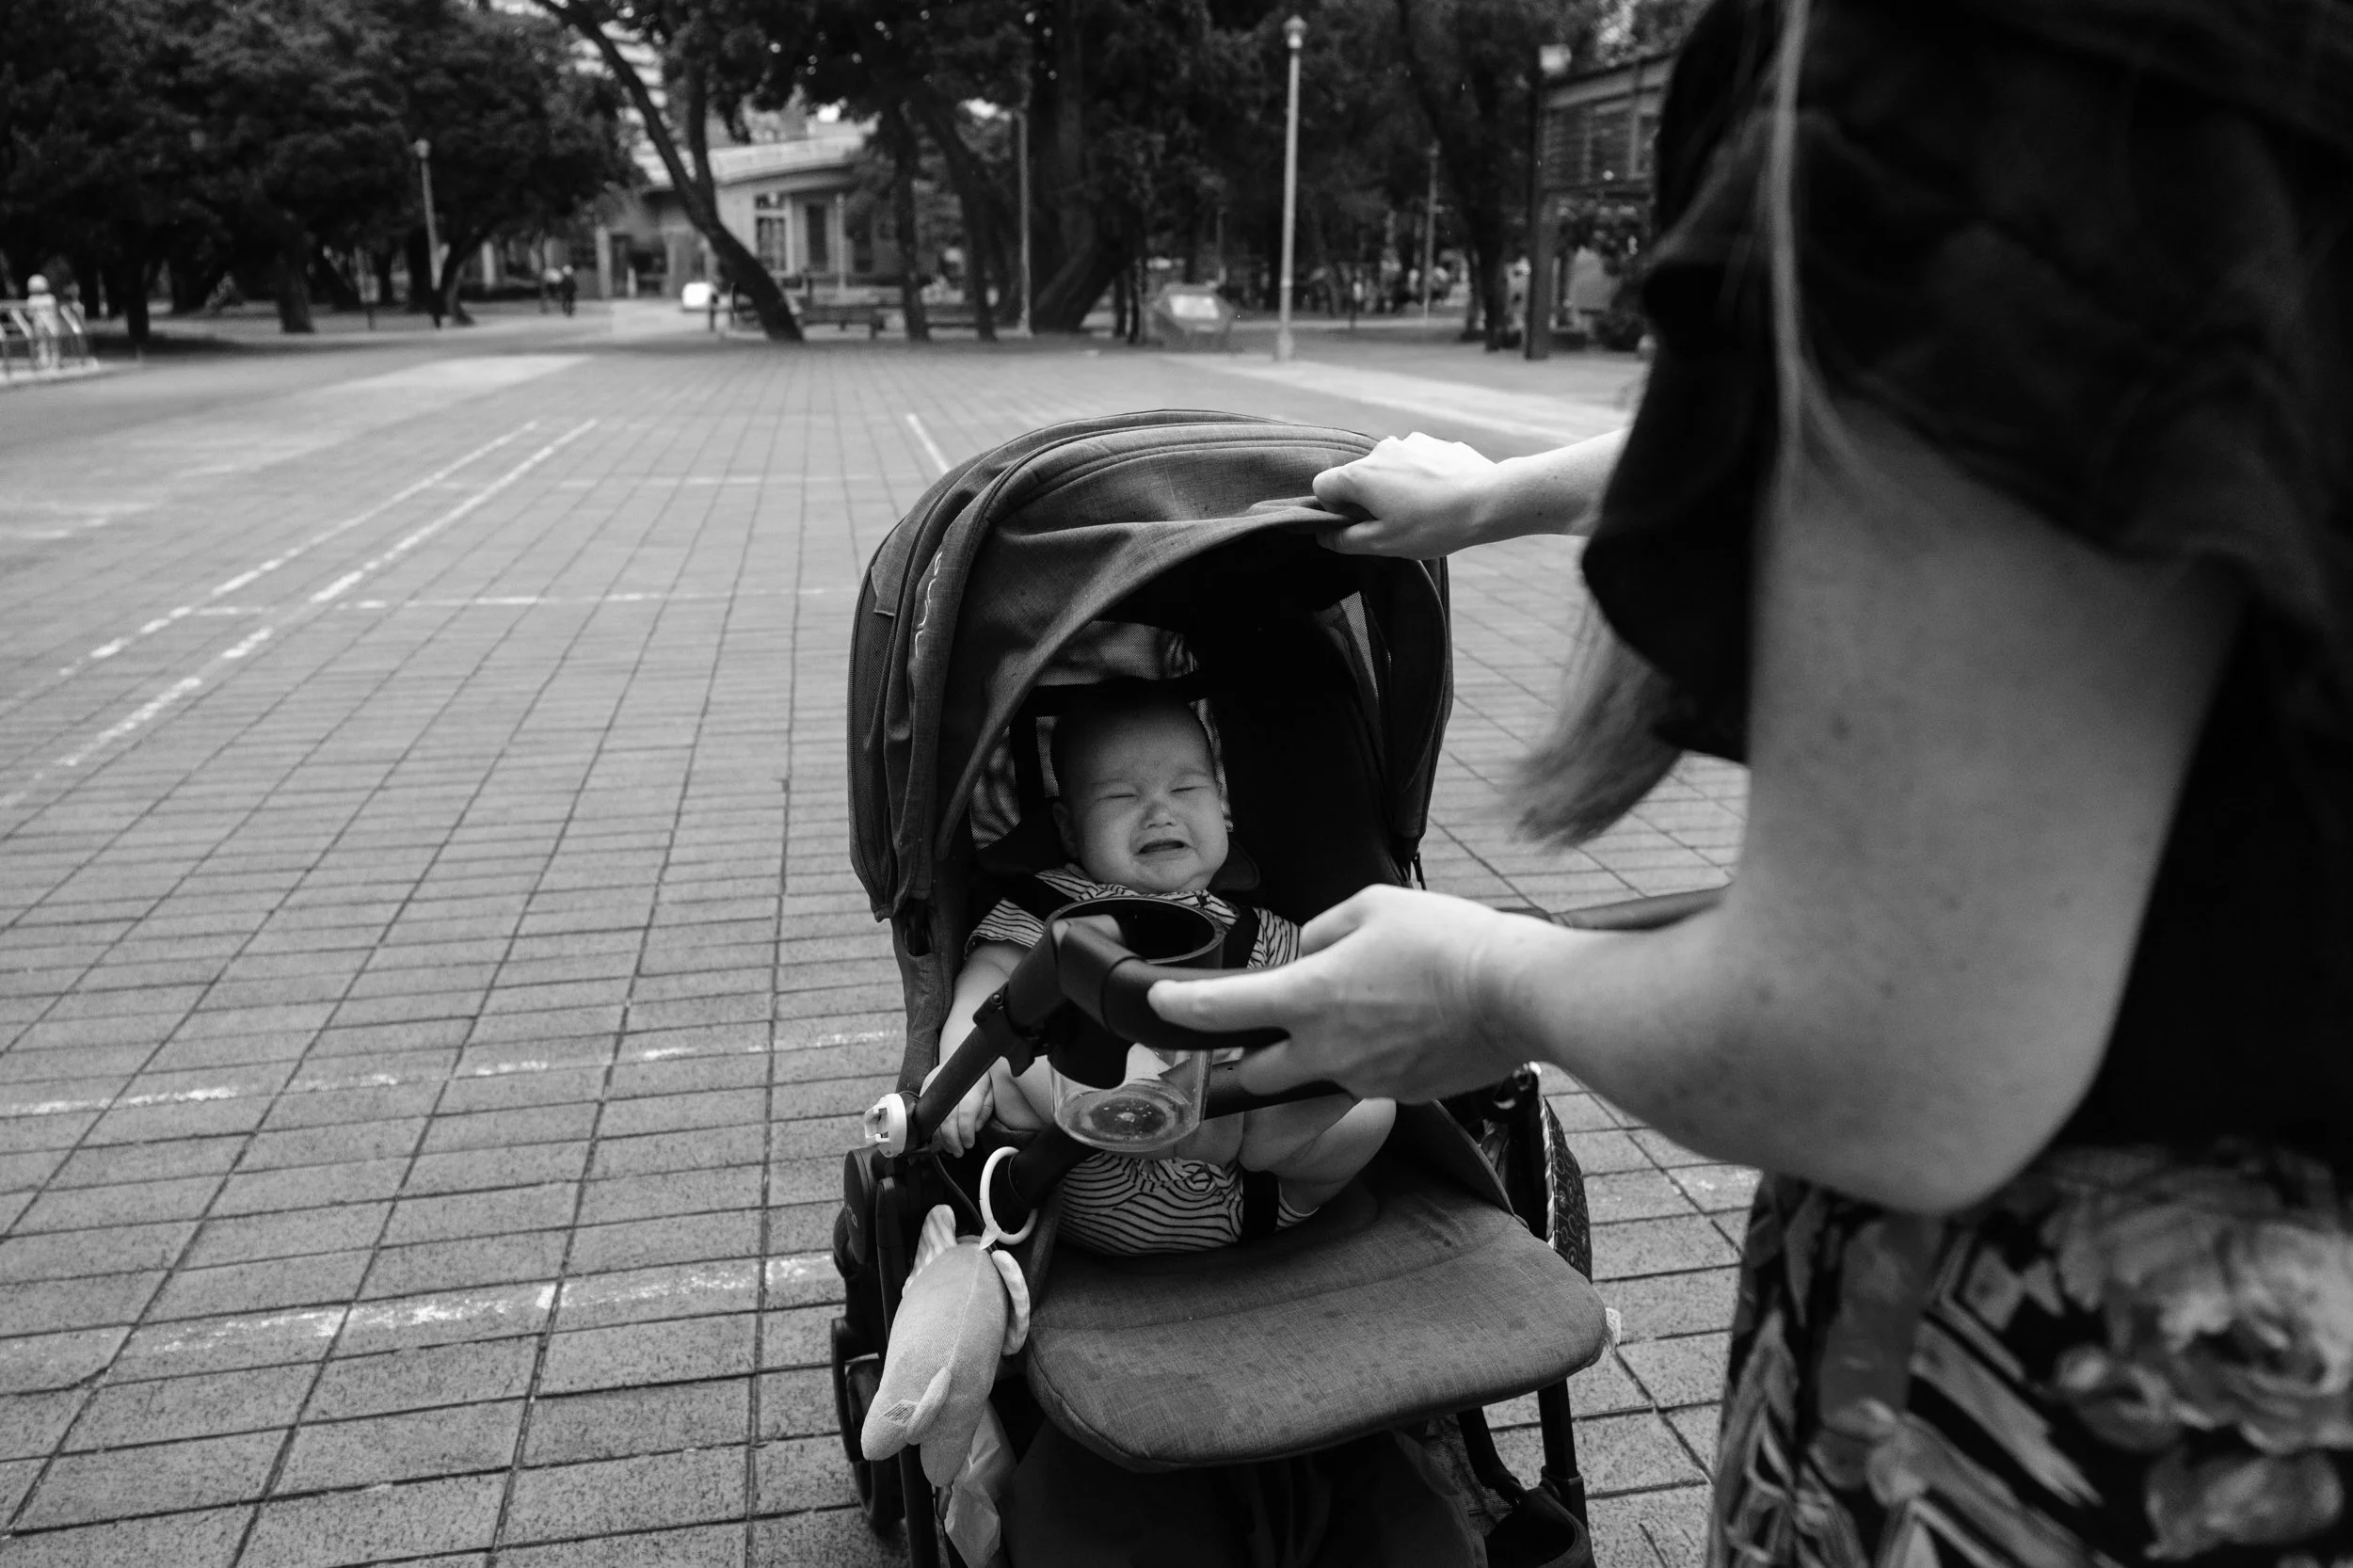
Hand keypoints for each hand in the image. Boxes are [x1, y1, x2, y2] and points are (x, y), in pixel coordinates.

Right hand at [921, 1061, 994, 1155]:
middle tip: (959, 1151)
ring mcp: (935, 1083)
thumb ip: (985, 1109)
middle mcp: (951, 1083)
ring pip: (935, 1117)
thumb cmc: (981, 1074)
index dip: (966, 1132)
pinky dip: (933, 1126)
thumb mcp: (992, 1090)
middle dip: (952, 1140)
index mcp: (972, 1084)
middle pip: (948, 1119)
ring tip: (950, 1148)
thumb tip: (974, 1129)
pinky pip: (926, 1110)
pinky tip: (939, 1136)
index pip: (966, 1114)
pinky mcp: (926, 1084)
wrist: (965, 1053)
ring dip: (941, 1137)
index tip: (969, 1143)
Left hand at [1147, 885, 1554, 1102]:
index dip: (1178, 1009)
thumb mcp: (1371, 907)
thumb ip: (1322, 931)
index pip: (1220, 1011)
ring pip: (1312, 1080)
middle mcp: (1325, 1049)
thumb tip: (1308, 953)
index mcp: (1307, 997)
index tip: (1158, 1006)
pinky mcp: (1400, 1093)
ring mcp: (1363, 1079)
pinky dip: (1367, 1060)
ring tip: (1352, 1019)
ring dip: (1312, 1057)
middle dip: (1246, 1058)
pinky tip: (1401, 1028)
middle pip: (1254, 1074)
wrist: (1514, 992)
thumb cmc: (1446, 941)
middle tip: (1259, 1031)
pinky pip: (1365, 1080)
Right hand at [1311, 433, 1499, 556]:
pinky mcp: (1436, 443)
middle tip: (1396, 524)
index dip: (1334, 509)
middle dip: (1369, 500)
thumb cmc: (1433, 526)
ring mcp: (1410, 443)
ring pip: (1390, 468)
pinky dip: (1421, 478)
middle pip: (1358, 477)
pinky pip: (1417, 462)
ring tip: (1424, 511)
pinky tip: (1442, 496)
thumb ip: (1345, 540)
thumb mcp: (1383, 544)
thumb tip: (1325, 535)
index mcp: (1361, 475)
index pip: (1323, 485)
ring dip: (1397, 488)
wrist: (1489, 501)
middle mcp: (1381, 450)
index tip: (1359, 524)